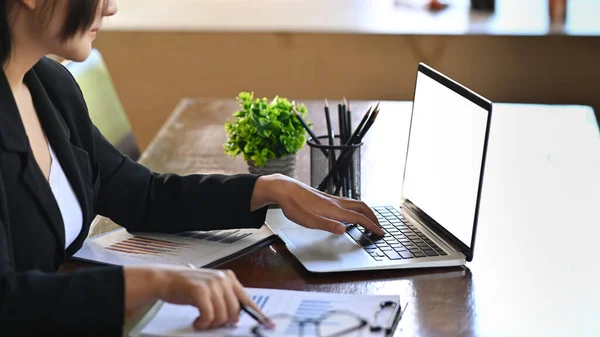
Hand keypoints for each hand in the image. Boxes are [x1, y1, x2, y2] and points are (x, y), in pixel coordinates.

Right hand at [124, 265, 266, 329]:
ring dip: (211, 324)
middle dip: (223, 322)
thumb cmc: (188, 287)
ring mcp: (212, 284)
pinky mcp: (200, 290)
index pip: (248, 299)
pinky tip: (196, 321)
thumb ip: (226, 299)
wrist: (166, 279)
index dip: (258, 314)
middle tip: (210, 322)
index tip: (268, 324)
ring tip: (201, 321)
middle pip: (235, 311)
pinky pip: (209, 316)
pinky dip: (202, 323)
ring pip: (222, 315)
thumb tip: (237, 318)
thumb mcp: (211, 290)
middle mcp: (223, 279)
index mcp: (229, 278)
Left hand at [251, 174, 383, 235]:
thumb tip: (344, 230)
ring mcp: (332, 199)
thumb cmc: (294, 205)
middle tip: (379, 227)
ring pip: (356, 203)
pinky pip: (348, 202)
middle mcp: (336, 202)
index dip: (371, 226)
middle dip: (373, 218)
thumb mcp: (308, 220)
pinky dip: (357, 208)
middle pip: (361, 207)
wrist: (284, 189)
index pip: (358, 218)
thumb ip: (327, 225)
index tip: (380, 233)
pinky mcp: (327, 197)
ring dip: (366, 212)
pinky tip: (352, 213)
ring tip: (370, 220)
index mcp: (333, 209)